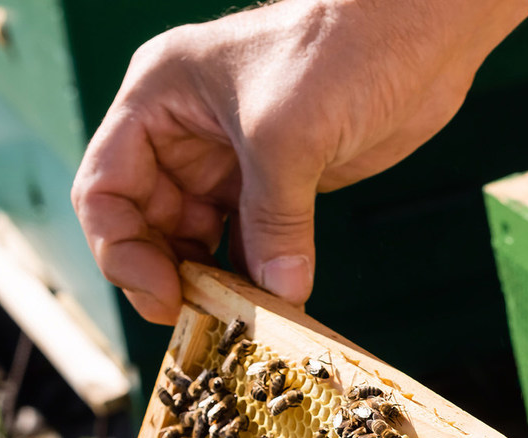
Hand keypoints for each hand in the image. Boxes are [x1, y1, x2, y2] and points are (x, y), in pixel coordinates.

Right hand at [72, 0, 527, 323]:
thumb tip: (277, 297)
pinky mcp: (279, 180)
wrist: (422, 29)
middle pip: (146, 222)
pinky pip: (248, 241)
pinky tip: (272, 303)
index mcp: (158, 98)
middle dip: (168, 273)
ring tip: (236, 318)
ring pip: (196, 238)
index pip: (105, 188)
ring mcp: (231, 157)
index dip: (121, 250)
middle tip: (201, 319)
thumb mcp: (289, 135)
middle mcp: (184, 129)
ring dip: (212, 281)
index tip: (162, 295)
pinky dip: (255, 276)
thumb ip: (273, 221)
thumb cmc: (342, 47)